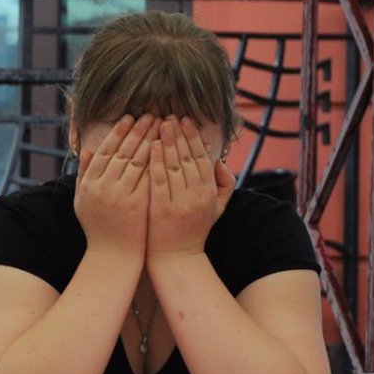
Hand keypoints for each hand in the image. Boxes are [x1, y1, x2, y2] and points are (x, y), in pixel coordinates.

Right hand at [74, 114, 158, 259]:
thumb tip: (87, 150)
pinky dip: (159, 160)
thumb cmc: (97, 228)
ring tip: (163, 125)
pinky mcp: (139, 204)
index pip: (106, 150)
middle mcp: (104, 187)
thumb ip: (84, 174)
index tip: (130, 117)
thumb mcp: (83, 200)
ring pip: (138, 160)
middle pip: (124, 151)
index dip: (118, 132)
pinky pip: (150, 176)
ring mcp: (121, 196)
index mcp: (90, 183)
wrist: (113, 255)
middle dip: (139, 130)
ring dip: (152, 140)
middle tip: (152, 115)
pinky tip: (169, 148)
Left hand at [146, 116, 234, 258]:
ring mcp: (179, 202)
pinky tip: (150, 146)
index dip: (194, 137)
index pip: (202, 158)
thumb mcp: (216, 208)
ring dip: (166, 142)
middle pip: (187, 157)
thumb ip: (223, 184)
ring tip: (160, 123)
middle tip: (171, 115)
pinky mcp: (161, 209)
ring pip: (173, 165)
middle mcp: (196, 195)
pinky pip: (158, 180)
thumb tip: (219, 160)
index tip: (186, 120)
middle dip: (179, 134)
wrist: (177, 258)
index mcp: (209, 192)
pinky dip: (155, 162)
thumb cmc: (194, 230)